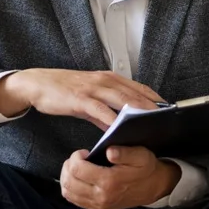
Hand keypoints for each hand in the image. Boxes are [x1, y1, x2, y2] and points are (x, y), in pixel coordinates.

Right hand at [0, 69, 163, 129]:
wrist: (37, 84)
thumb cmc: (64, 92)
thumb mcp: (90, 100)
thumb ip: (106, 112)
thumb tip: (121, 127)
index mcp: (109, 79)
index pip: (139, 88)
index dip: (156, 99)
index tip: (171, 112)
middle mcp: (105, 80)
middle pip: (136, 94)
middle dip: (154, 108)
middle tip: (169, 121)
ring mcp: (93, 89)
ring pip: (122, 100)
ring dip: (139, 112)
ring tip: (154, 125)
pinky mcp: (81, 98)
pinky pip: (101, 110)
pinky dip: (112, 120)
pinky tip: (121, 130)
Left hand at [60, 146, 180, 208]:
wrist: (152, 188)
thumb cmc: (145, 169)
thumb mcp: (141, 155)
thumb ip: (125, 152)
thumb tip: (109, 151)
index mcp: (109, 181)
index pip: (77, 169)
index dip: (76, 157)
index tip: (85, 152)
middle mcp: (100, 196)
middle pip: (68, 181)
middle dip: (69, 165)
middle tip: (79, 158)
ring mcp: (97, 204)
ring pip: (67, 191)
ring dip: (66, 177)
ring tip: (77, 167)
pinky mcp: (96, 208)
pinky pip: (72, 199)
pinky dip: (69, 187)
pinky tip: (78, 178)